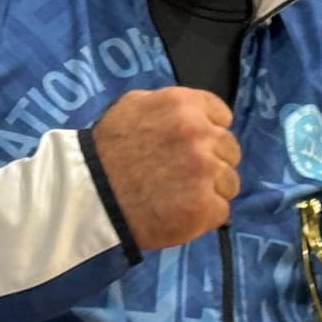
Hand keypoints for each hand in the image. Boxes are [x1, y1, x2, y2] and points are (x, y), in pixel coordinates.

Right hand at [90, 88, 239, 249]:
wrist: (91, 196)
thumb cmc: (107, 150)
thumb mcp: (133, 106)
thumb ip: (168, 106)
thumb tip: (194, 113)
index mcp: (185, 105)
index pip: (222, 116)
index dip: (209, 132)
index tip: (194, 146)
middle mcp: (200, 134)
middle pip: (230, 149)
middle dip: (213, 161)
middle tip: (184, 175)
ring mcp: (206, 171)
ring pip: (230, 182)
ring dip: (212, 190)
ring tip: (181, 196)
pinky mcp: (206, 206)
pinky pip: (221, 210)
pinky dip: (204, 215)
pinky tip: (179, 213)